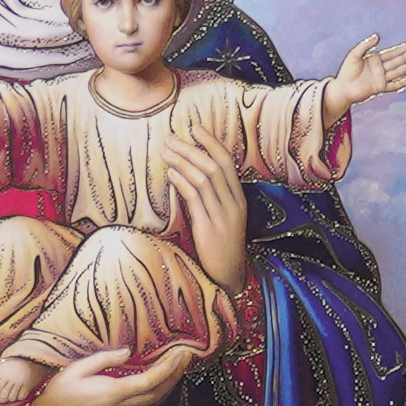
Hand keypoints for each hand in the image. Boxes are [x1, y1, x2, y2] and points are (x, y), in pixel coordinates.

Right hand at [21, 340, 205, 405]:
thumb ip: (105, 359)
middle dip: (176, 374)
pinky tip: (161, 379)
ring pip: (154, 401)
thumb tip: (127, 352)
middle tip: (189, 355)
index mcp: (113, 393)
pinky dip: (159, 390)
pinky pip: (145, 404)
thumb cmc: (58, 389)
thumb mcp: (77, 368)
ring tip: (180, 364)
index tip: (182, 352)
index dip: (169, 367)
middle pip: (158, 392)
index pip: (150, 381)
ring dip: (170, 383)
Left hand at [161, 135, 251, 286]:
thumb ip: (210, 198)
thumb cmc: (222, 247)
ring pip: (204, 180)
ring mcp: (222, 216)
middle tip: (172, 138)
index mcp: (238, 199)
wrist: (230, 277)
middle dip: (192, 149)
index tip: (195, 128)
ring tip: (166, 152)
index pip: (226, 163)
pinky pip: (196, 200)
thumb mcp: (222, 218)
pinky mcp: (209, 229)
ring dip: (183, 162)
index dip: (211, 143)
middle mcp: (233, 204)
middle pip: (213, 167)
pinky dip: (182, 183)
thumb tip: (187, 174)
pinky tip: (171, 174)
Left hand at [326, 35, 405, 109]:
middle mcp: (379, 69)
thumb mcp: (354, 55)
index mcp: (374, 60)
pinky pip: (394, 85)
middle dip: (405, 56)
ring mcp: (381, 78)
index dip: (399, 49)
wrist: (342, 88)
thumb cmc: (346, 71)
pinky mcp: (380, 88)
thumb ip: (365, 45)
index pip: (390, 54)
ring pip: (397, 71)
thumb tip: (377, 36)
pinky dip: (402, 82)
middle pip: (396, 61)